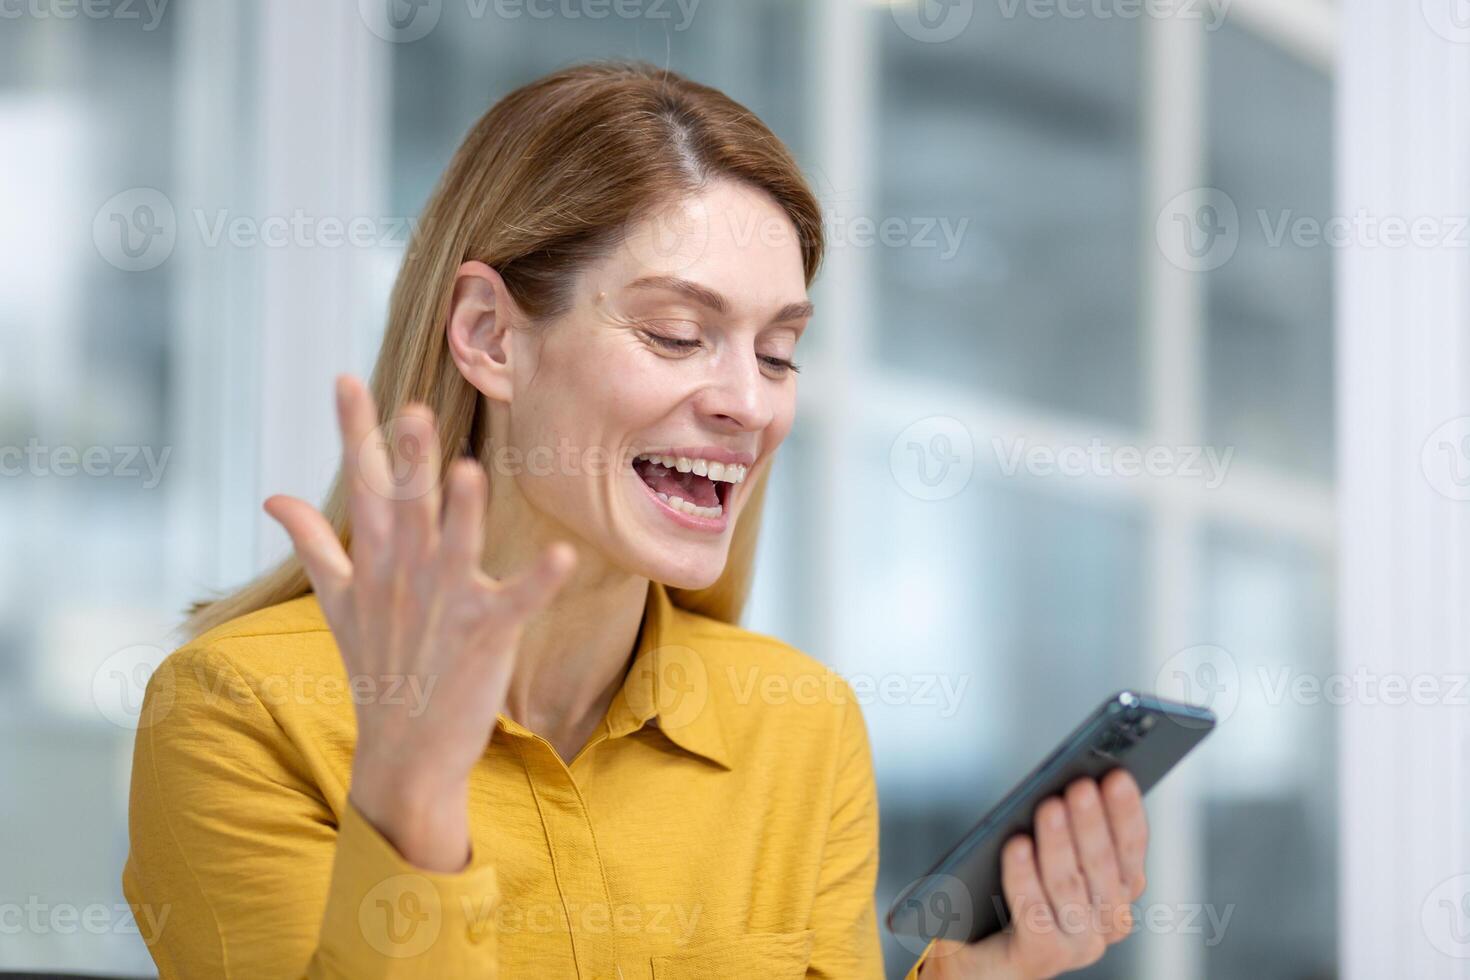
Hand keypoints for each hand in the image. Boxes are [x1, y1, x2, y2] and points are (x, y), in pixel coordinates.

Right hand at [263, 375, 574, 870]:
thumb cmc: (378, 668)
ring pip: (453, 547)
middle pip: (407, 507)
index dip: (356, 432)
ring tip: (469, 470)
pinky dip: (536, 580)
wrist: (404, 755)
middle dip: (408, 460)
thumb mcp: (336, 603)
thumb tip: (272, 497)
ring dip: (462, 512)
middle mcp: (405, 578)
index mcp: (375, 563)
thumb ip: (312, 543)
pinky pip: (514, 601)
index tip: (346, 380)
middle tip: (412, 408)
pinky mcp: (485, 635)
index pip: (362, 485)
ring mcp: (444, 607)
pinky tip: (560, 554)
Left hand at [920, 771, 1148, 979]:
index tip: (1117, 777)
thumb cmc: (1019, 892)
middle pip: (1102, 865)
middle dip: (1091, 821)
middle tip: (1080, 786)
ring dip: (1059, 842)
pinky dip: (1024, 875)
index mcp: (1119, 891)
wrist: (984, 951)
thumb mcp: (1051, 855)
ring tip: (1049, 806)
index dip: (1125, 812)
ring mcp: (1077, 943)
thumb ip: (1067, 827)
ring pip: (1068, 885)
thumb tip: (1068, 784)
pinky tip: (1016, 846)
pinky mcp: (1042, 955)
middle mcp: (1107, 921)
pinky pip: (1033, 911)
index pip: (1130, 847)